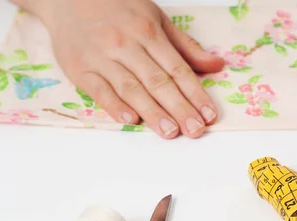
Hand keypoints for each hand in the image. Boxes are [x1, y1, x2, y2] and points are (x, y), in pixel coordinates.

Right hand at [28, 0, 224, 138]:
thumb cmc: (117, 8)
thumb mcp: (155, 17)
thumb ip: (185, 45)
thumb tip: (217, 64)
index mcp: (148, 32)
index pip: (177, 68)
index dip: (195, 93)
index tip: (209, 115)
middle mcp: (126, 44)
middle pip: (158, 82)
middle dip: (179, 108)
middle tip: (195, 130)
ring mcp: (101, 57)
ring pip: (131, 88)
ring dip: (152, 113)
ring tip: (170, 132)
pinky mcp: (79, 68)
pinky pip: (99, 90)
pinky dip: (114, 106)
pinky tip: (131, 120)